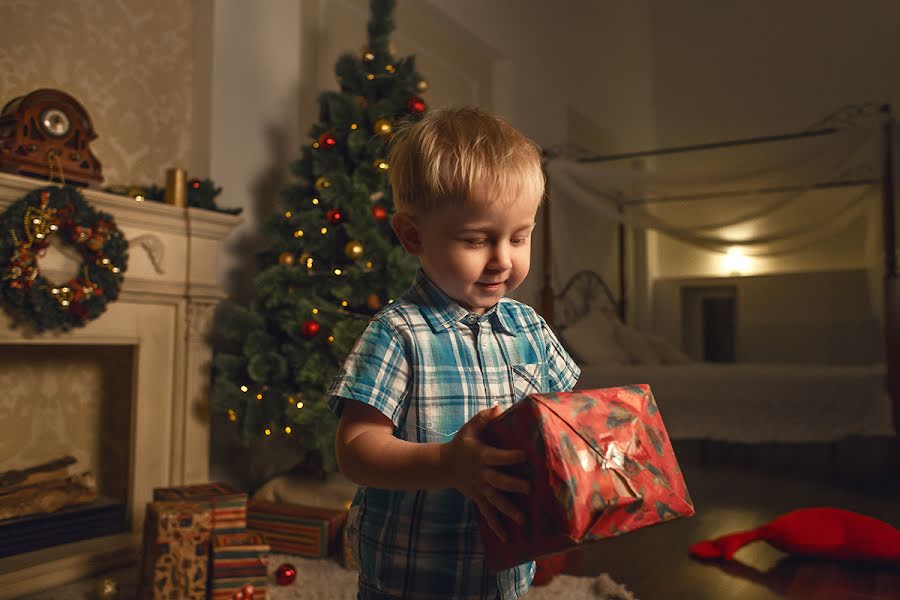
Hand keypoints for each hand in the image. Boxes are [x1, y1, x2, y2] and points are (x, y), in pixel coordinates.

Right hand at [442, 404, 530, 541]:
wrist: (442, 465)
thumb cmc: (462, 444)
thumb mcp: (470, 428)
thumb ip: (484, 418)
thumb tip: (500, 408)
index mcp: (481, 455)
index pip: (497, 456)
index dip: (510, 455)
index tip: (525, 454)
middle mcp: (482, 474)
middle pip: (498, 481)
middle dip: (513, 485)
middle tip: (529, 489)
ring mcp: (480, 489)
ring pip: (495, 501)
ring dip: (508, 510)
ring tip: (523, 520)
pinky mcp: (478, 499)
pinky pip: (487, 514)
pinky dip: (496, 526)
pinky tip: (507, 538)